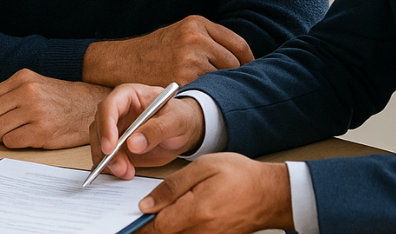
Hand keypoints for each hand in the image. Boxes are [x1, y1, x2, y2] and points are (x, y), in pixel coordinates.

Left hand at [0, 69, 109, 148]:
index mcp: (22, 78)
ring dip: (2, 136)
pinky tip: (26, 137)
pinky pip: (10, 142)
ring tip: (18, 132)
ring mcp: (35, 111)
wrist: (88, 107)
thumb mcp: (31, 88)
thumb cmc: (58, 99)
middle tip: (4, 130)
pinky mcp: (41, 131)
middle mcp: (28, 92)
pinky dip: (14, 143)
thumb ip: (2, 101)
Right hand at [83, 15, 254, 87]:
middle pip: (234, 64)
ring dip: (223, 88)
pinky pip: (206, 92)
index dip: (248, 62)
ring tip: (225, 96)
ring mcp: (189, 60)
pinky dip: (209, 97)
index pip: (238, 45)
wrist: (120, 62)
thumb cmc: (153, 50)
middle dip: (237, 77)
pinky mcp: (182, 80)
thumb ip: (207, 39)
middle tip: (240, 88)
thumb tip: (241, 57)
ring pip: (222, 80)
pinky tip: (208, 101)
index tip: (251, 72)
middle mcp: (196, 39)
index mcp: (197, 24)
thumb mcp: (180, 32)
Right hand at [90, 83, 204, 179]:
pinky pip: (107, 157)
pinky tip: (124, 173)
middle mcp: (117, 111)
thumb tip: (134, 144)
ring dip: (109, 161)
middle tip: (119, 167)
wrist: (184, 131)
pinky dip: (111, 167)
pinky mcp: (118, 147)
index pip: (109, 107)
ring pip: (100, 144)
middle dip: (105, 150)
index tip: (110, 147)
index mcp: (128, 95)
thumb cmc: (181, 117)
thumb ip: (157, 130)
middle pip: (99, 128)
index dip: (106, 126)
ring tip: (126, 172)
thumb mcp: (176, 120)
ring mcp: (115, 129)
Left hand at [136, 153, 292, 233]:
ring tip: (156, 214)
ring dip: (162, 229)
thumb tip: (147, 204)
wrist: (270, 194)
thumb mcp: (204, 168)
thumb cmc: (241, 175)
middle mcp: (202, 231)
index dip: (137, 225)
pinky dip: (177, 230)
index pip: (156, 227)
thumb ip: (173, 186)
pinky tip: (175, 218)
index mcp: (196, 211)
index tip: (124, 220)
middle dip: (148, 228)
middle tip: (136, 216)